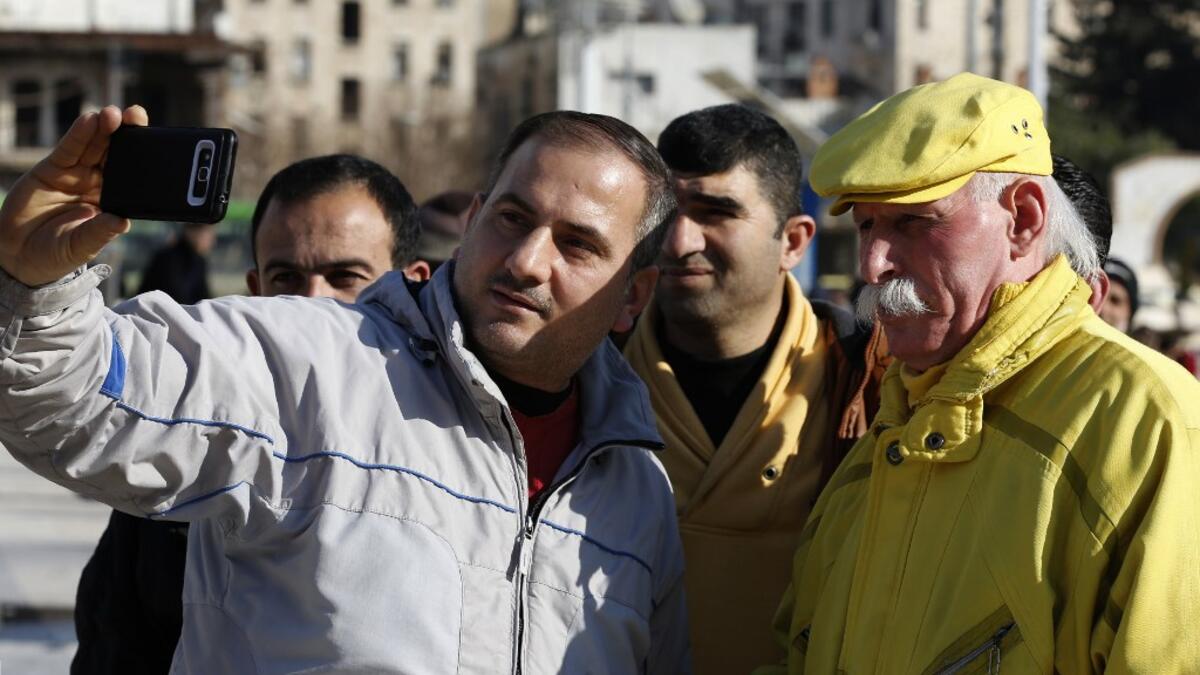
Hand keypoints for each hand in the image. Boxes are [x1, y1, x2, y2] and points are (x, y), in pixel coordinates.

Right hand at [0, 105, 147, 286]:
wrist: (19, 254)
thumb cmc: (57, 253)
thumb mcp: (80, 246)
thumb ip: (98, 233)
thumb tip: (121, 221)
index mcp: (114, 202)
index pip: (135, 176)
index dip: (145, 159)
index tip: (158, 144)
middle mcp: (99, 184)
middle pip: (118, 154)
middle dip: (128, 134)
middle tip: (137, 116)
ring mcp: (77, 174)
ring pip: (95, 146)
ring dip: (105, 128)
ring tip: (113, 114)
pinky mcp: (53, 168)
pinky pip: (69, 148)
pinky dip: (79, 134)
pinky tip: (89, 120)